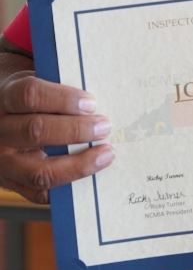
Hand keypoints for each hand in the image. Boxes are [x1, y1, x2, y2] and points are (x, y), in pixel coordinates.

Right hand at [0, 70, 114, 203]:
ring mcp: (2, 162)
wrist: (3, 114)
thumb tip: (99, 81)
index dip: (63, 99)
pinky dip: (68, 184)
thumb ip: (63, 79)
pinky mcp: (10, 183)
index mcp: (6, 97)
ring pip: (37, 171)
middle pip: (35, 131)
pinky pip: (39, 193)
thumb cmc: (33, 94)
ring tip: (105, 154)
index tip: (91, 103)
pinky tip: (90, 172)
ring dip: (77, 164)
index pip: (29, 95)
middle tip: (105, 127)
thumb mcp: (40, 77)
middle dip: (76, 130)